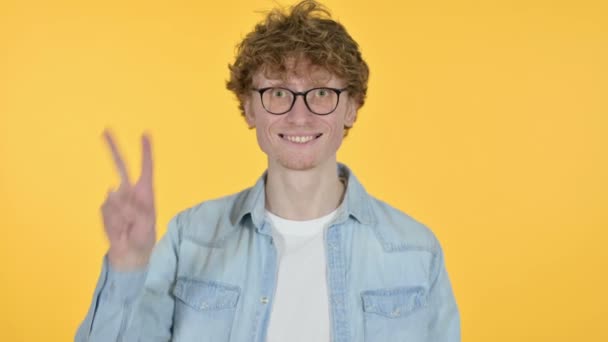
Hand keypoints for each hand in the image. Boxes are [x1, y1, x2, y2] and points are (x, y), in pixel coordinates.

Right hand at [101, 130, 155, 270]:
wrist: (130, 252)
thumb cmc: (144, 235)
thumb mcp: (146, 223)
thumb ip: (133, 208)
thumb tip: (113, 191)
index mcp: (145, 191)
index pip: (146, 168)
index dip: (146, 152)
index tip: (145, 135)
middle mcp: (130, 191)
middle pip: (121, 166)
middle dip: (113, 148)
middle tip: (105, 130)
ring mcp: (116, 199)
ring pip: (114, 199)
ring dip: (121, 215)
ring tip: (128, 227)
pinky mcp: (105, 209)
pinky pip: (106, 211)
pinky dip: (113, 221)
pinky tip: (119, 228)